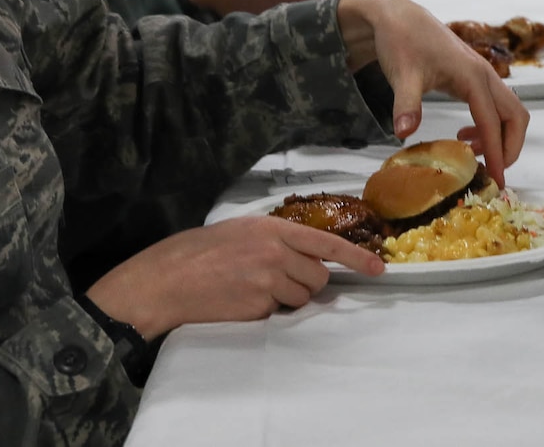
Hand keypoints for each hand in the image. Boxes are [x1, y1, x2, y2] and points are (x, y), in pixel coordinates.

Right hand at [86, 214, 385, 339]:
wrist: (165, 280)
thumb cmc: (198, 253)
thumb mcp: (242, 230)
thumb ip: (278, 239)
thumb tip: (309, 255)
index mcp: (273, 228)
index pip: (327, 242)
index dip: (356, 257)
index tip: (378, 268)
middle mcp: (276, 252)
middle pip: (317, 277)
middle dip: (305, 284)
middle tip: (274, 281)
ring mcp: (268, 280)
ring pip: (301, 299)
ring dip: (285, 299)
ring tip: (250, 288)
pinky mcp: (258, 306)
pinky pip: (276, 314)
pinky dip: (263, 312)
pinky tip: (238, 301)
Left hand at [334, 0, 530, 182]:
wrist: (398, 16)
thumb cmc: (401, 42)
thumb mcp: (401, 75)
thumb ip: (406, 104)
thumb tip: (403, 133)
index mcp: (472, 76)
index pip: (493, 122)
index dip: (498, 153)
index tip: (497, 180)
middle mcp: (485, 75)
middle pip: (516, 116)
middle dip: (511, 147)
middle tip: (493, 171)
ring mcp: (482, 75)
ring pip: (510, 111)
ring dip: (501, 136)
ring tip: (472, 153)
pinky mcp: (475, 78)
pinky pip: (496, 106)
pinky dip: (490, 126)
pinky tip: (463, 135)